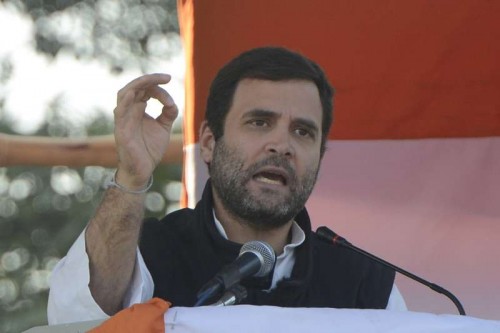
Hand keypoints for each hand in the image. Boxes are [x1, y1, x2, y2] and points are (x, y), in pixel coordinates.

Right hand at [113, 73, 178, 188]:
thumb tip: (171, 102)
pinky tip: (135, 94)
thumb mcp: (164, 127)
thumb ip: (168, 113)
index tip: (171, 86)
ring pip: (123, 94)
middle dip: (149, 79)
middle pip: (133, 87)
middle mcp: (128, 111)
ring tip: (151, 80)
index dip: (158, 86)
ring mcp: (123, 120)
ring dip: (137, 85)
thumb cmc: (150, 148)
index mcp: (138, 109)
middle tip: (165, 77)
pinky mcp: (121, 130)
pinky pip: (119, 112)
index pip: (145, 89)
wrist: (143, 169)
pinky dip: (126, 101)